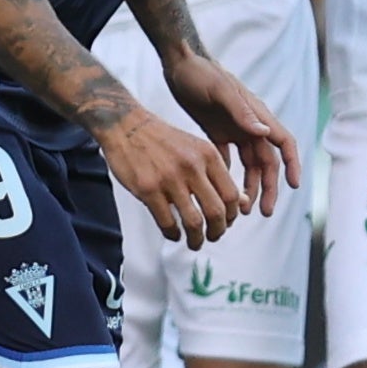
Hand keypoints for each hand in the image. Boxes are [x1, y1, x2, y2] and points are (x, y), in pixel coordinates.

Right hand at [97, 100, 247, 248]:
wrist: (126, 124)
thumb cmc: (161, 138)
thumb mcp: (196, 149)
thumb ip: (217, 174)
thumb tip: (240, 201)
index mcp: (208, 155)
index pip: (231, 194)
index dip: (231, 215)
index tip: (226, 222)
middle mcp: (191, 166)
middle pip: (216, 212)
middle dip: (218, 232)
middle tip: (213, 237)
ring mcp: (169, 178)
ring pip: (194, 221)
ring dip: (196, 239)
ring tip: (194, 242)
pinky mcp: (148, 188)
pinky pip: (167, 222)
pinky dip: (173, 234)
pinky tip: (173, 233)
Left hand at [161, 50, 301, 215]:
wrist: (178, 64)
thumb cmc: (200, 73)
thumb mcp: (220, 90)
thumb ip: (242, 112)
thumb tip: (265, 134)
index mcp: (256, 115)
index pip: (283, 142)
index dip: (292, 164)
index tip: (294, 186)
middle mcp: (250, 125)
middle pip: (267, 162)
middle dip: (269, 187)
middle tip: (263, 212)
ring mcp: (234, 129)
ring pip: (249, 165)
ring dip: (250, 186)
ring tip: (242, 209)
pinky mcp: (217, 133)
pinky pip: (228, 160)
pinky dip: (230, 175)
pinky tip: (223, 192)